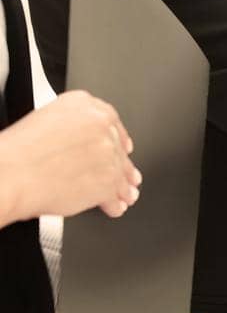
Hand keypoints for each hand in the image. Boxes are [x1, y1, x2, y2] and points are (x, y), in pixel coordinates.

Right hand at [0, 90, 139, 223]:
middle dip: (121, 164)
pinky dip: (114, 204)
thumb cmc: (15, 152)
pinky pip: (116, 195)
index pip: (111, 120)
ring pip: (121, 173)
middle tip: (128, 175)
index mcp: (84, 105)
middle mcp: (100, 127)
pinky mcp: (107, 181)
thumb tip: (80, 142)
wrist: (8, 174)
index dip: (118, 137)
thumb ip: (71, 125)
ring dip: (122, 186)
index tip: (122, 146)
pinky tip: (114, 206)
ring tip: (125, 194)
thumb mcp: (43, 120)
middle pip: (118, 149)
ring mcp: (107, 155)